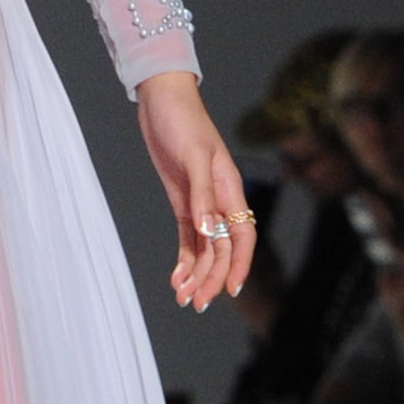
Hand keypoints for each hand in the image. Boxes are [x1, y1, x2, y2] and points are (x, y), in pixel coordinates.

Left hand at [136, 73, 256, 311]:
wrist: (161, 99)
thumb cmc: (183, 120)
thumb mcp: (193, 155)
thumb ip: (202, 195)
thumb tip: (209, 231)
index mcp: (230, 188)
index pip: (242, 234)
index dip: (238, 263)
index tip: (230, 289)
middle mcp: (219, 199)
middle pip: (222, 248)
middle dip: (212, 277)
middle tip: (197, 303)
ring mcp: (201, 202)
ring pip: (205, 247)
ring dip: (196, 273)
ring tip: (184, 298)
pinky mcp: (183, 201)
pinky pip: (188, 238)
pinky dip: (184, 259)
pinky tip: (178, 278)